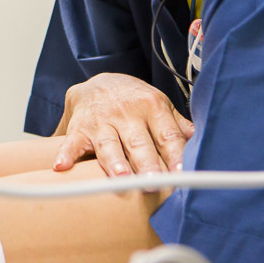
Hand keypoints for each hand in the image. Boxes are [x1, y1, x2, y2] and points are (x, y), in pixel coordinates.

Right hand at [53, 72, 193, 176]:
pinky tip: (61, 166)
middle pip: (138, 142)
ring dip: (114, 161)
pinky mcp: (79, 127)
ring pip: (108, 143)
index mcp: (151, 107)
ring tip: (120, 177)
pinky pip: (71, 142)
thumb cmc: (134, 101)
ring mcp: (101, 121)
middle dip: (146, 162)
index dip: (175, 154)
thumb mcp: (159, 106)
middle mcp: (126, 113)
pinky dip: (65, 153)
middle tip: (154, 182)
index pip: (166, 134)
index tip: (182, 172)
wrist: (97, 82)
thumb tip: (202, 142)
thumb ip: (178, 125)